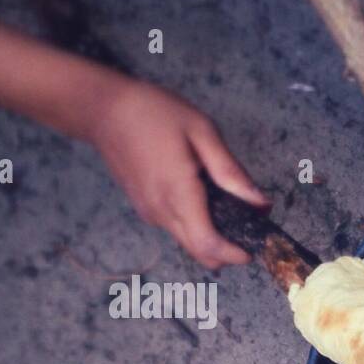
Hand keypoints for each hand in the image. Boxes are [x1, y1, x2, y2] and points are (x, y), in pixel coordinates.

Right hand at [88, 78, 268, 268]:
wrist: (103, 109)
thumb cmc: (153, 113)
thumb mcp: (202, 131)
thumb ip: (230, 172)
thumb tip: (260, 203)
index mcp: (177, 192)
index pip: (207, 244)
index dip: (234, 254)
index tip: (252, 248)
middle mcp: (161, 211)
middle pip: (199, 252)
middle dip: (228, 249)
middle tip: (249, 223)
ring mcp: (150, 213)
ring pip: (188, 242)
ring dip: (212, 235)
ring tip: (228, 201)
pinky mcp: (144, 209)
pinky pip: (176, 227)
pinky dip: (196, 223)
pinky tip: (202, 194)